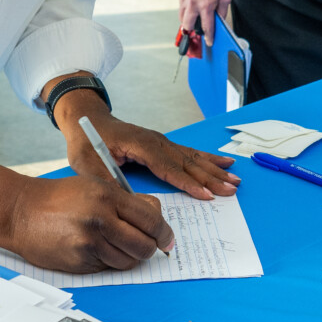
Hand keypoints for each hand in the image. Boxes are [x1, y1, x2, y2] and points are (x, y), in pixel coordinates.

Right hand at [1, 172, 173, 270]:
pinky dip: (108, 262)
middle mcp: (101, 220)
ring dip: (127, 257)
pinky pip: (107, 268)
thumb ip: (128, 201)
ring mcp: (89, 243)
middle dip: (149, 249)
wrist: (20, 212)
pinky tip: (94, 249)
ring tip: (113, 244)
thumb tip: (157, 217)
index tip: (166, 240)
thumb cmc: (60, 197)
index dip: (164, 233)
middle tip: (145, 246)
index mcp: (108, 197)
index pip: (151, 220)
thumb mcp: (96, 186)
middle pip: (144, 246)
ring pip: (128, 261)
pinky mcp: (79, 262)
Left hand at [62, 103, 238, 200]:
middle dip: (211, 177)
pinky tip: (224, 162)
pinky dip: (208, 159)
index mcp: (141, 144)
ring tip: (235, 179)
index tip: (206, 195)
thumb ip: (106, 182)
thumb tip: (126, 203)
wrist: (87, 118)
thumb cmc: (86, 141)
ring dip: (215, 169)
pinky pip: (189, 152)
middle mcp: (156, 141)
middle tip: (231, 190)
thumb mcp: (88, 164)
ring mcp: (161, 141)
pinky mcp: (162, 144)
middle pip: (188, 162)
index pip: (168, 167)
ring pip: (193, 157)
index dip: (188, 182)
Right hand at [176, 0, 232, 47]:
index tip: (209, 42)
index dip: (208, 37)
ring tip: (194, 18)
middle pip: (187, 26)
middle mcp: (193, 4)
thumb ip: (222, 11)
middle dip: (192, 31)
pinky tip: (192, 3)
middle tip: (196, 31)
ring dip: (187, 20)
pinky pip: (181, 5)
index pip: (206, 27)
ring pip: (181, 17)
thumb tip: (219, 21)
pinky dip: (186, 7)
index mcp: (205, 6)